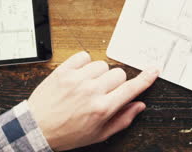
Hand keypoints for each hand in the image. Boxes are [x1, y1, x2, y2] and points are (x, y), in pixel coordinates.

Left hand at [28, 51, 158, 150]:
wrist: (38, 128)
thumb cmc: (68, 133)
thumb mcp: (98, 134)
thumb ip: (122, 119)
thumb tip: (139, 105)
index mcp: (102, 108)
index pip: (130, 88)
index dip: (145, 79)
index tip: (153, 71)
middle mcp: (91, 91)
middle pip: (119, 74)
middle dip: (115, 83)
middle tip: (104, 93)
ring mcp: (77, 79)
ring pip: (102, 65)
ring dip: (99, 74)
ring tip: (87, 86)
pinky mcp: (63, 71)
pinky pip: (84, 56)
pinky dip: (84, 63)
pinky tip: (79, 76)